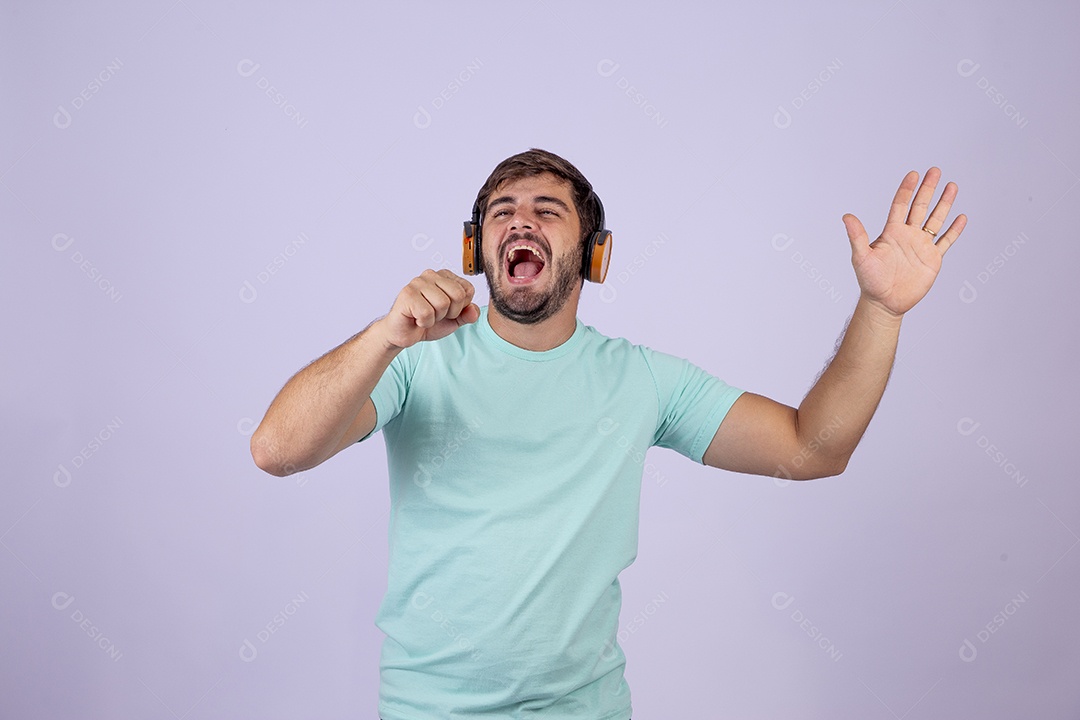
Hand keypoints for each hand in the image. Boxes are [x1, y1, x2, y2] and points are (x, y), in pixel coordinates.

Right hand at [378, 269, 478, 348]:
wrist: (404, 334)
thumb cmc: (427, 322)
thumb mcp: (454, 320)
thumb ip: (468, 314)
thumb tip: (474, 311)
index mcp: (445, 276)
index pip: (468, 289)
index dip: (460, 307)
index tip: (446, 311)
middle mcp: (431, 275)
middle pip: (458, 295)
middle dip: (450, 313)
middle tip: (435, 315)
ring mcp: (417, 282)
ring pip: (443, 304)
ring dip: (435, 318)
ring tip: (424, 316)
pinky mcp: (407, 294)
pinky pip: (427, 313)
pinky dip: (424, 323)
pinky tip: (416, 319)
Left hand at [842, 167, 967, 316]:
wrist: (884, 303)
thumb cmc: (870, 281)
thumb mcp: (861, 257)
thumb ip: (857, 236)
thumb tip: (846, 216)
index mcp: (891, 232)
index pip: (900, 205)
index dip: (907, 190)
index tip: (913, 174)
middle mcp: (907, 235)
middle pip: (920, 207)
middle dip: (928, 189)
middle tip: (935, 170)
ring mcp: (921, 246)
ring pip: (935, 220)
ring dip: (944, 204)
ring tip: (952, 186)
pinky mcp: (932, 259)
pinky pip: (945, 241)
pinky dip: (954, 230)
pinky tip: (961, 217)